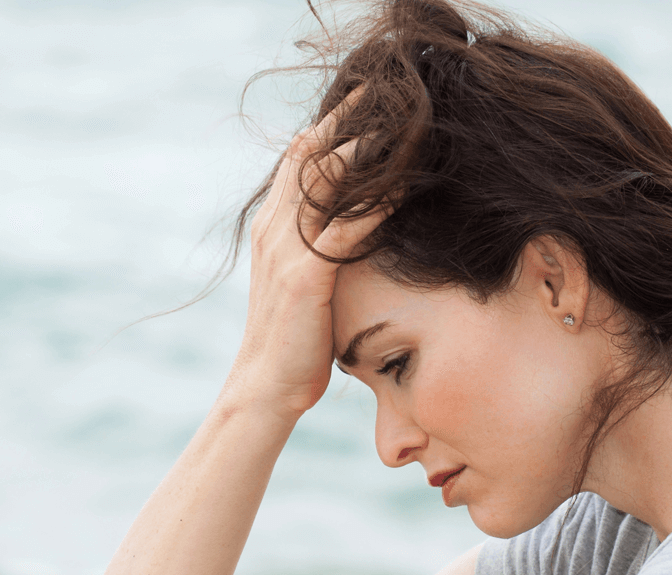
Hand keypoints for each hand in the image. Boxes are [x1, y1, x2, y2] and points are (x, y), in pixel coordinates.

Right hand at [225, 91, 393, 417]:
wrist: (266, 388)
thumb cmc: (292, 344)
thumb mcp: (300, 287)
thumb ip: (317, 254)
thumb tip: (351, 235)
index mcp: (272, 229)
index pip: (299, 160)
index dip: (331, 127)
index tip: (367, 103)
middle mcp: (274, 230)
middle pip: (310, 154)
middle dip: (348, 119)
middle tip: (389, 89)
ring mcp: (286, 251)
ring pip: (327, 182)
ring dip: (367, 148)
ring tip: (405, 120)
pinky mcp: (306, 277)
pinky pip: (345, 229)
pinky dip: (376, 203)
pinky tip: (405, 185)